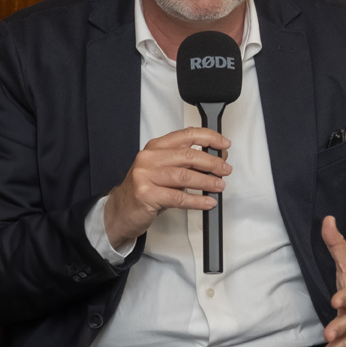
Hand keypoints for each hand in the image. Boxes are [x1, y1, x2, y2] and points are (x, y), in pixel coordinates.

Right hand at [104, 127, 231, 250]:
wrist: (120, 211)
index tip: (224, 144)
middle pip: (188, 155)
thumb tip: (216, 160)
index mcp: (155, 147)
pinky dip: (197, 200)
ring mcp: (145, 176)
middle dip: (212, 163)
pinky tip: (207, 201)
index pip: (187, 135)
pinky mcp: (146, 194)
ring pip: (184, 176)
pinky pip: (178, 197)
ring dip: (207, 182)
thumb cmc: (146, 190)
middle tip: (225, 170)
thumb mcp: (164, 170)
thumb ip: (185, 163)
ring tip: (219, 186)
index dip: (209, 138)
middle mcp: (149, 158)